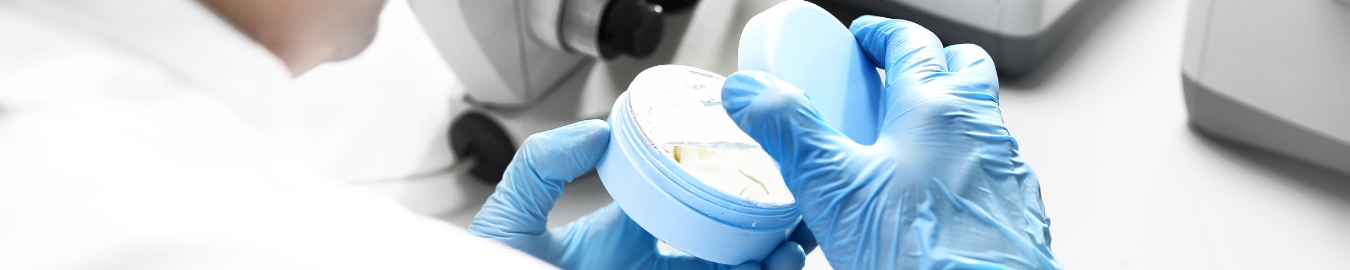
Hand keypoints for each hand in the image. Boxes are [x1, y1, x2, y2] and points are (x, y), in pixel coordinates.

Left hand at [469, 120, 806, 269]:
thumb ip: (543, 167)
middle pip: (727, 253)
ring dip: (768, 268)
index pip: (690, 209)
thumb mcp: (512, 217)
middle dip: (766, 238)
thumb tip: (596, 133)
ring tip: (789, 255)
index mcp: (627, 238)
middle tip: (793, 226)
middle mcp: (653, 269)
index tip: (758, 177)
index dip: (728, 196)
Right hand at [721, 16, 1060, 268]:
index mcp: (935, 108)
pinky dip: (963, 164)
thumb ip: (790, 131)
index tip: (864, 39)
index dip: (882, 34)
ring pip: (981, 120)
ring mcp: (1006, 170)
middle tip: (893, 76)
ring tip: (906, 141)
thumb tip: (751, 90)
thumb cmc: (920, 253)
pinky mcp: (1017, 211)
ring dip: (949, 115)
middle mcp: (980, 129)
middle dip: (930, 61)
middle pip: (964, 67)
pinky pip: (991, 169)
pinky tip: (933, 196)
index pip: (912, 43)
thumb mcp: (832, 187)